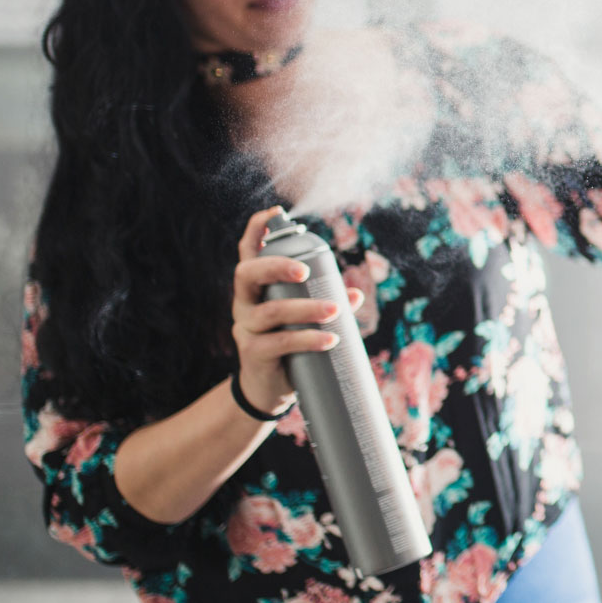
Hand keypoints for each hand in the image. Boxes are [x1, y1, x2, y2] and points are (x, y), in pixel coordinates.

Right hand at [229, 207, 362, 413]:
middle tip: (305, 271)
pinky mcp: (254, 353)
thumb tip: (357, 294)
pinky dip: (308, 339)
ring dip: (305, 309)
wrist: (269, 389)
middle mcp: (244, 302)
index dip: (255, 230)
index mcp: (255, 287)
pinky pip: (280, 342)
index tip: (273, 213)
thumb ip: (327, 302)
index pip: (248, 253)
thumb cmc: (290, 344)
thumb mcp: (305, 320)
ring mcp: (245, 327)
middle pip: (248, 274)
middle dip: (276, 266)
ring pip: (270, 311)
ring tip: (335, 311)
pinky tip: (330, 338)